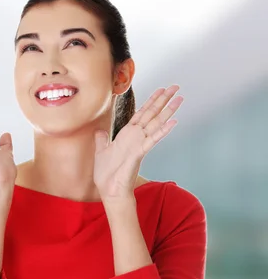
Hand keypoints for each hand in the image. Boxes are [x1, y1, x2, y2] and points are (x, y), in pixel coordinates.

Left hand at [93, 85, 182, 200]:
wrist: (110, 190)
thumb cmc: (107, 175)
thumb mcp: (101, 152)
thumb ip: (102, 140)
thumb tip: (99, 131)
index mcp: (126, 135)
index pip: (141, 114)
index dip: (151, 101)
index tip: (161, 90)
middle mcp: (135, 137)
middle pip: (151, 114)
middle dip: (163, 100)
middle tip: (176, 88)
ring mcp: (139, 144)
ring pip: (155, 124)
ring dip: (167, 111)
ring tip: (179, 100)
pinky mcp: (139, 153)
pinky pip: (152, 140)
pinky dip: (162, 131)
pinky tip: (173, 122)